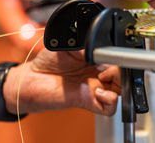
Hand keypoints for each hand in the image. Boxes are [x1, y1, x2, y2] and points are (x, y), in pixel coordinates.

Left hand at [3, 49, 120, 115]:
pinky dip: (110, 101)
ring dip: (117, 85)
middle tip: (106, 69)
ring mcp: (95, 89)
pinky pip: (109, 107)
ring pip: (121, 91)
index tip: (110, 56)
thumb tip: (97, 51)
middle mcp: (98, 74)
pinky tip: (98, 92)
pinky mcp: (89, 102)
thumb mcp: (68, 46)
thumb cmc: (47, 62)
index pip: (118, 59)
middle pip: (124, 75)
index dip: (119, 58)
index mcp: (96, 59)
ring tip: (102, 80)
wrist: (30, 80)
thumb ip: (85, 47)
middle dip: (120, 71)